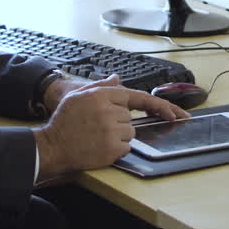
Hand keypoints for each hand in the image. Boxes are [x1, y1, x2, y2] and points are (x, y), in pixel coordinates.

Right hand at [34, 75, 189, 176]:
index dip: (160, 105)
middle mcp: (109, 111)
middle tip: (97, 126)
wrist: (53, 145)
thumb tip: (117, 79)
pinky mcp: (112, 149)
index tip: (175, 113)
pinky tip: (99, 145)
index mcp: (102, 95)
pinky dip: (116, 148)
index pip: (138, 97)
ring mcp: (112, 131)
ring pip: (129, 133)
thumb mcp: (79, 95)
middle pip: (130, 118)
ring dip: (118, 136)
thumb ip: (101, 86)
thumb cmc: (64, 121)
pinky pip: (126, 147)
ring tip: (96, 136)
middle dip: (118, 122)